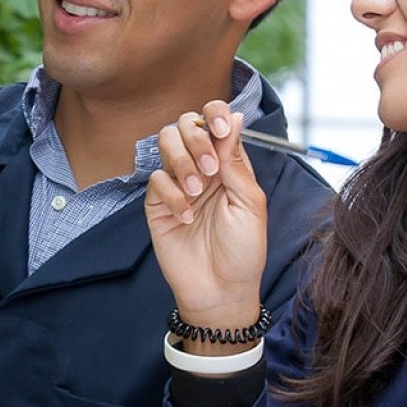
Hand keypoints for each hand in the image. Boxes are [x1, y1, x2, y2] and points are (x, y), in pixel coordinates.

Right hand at [146, 100, 267, 334]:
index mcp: (228, 164)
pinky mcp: (157, 204)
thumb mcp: (250, 203)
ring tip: (197, 192)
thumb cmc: (243, 251)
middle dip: (196, 139)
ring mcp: (177, 184)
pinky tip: (186, 217)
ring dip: (182, 162)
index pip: (215, 122)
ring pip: (165, 143)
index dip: (215, 115)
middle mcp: (201, 168)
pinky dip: (172, 195)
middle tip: (211, 170)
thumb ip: (237, 160)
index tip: (221, 128)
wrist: (221, 291)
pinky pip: (155, 180)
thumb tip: (236, 117)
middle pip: (185, 125)